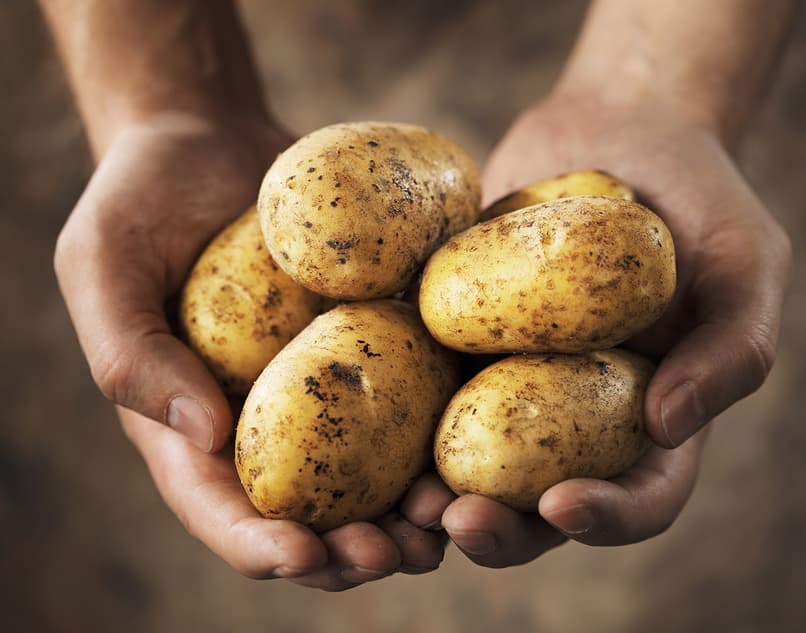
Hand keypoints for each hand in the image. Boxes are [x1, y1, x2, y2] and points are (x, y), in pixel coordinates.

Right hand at [57, 112, 448, 588]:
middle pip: (311, 513)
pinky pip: (413, 400)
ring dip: (411, 513)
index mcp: (191, 425)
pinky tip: (479, 444)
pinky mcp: (375, 346)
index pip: (221, 507)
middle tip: (397, 555)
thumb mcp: (102, 263)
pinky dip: (444, 433)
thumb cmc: (143, 199)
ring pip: (373, 476)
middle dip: (351, 551)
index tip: (301, 555)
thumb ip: (131, 352)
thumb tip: (203, 436)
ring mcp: (327, 389)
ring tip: (449, 521)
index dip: (259, 545)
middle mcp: (266, 422)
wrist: (215, 140)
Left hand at [439, 93, 790, 565]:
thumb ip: (732, 348)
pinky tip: (366, 412)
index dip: (608, 518)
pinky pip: (422, 384)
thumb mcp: (747, 263)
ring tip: (405, 499)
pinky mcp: (458, 338)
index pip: (642, 495)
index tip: (564, 505)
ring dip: (436, 497)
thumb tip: (667, 427)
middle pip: (541, 505)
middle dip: (502, 530)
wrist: (619, 129)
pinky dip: (394, 414)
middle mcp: (578, 415)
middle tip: (458, 522)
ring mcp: (511, 380)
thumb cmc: (700, 197)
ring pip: (471, 463)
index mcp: (653, 416)